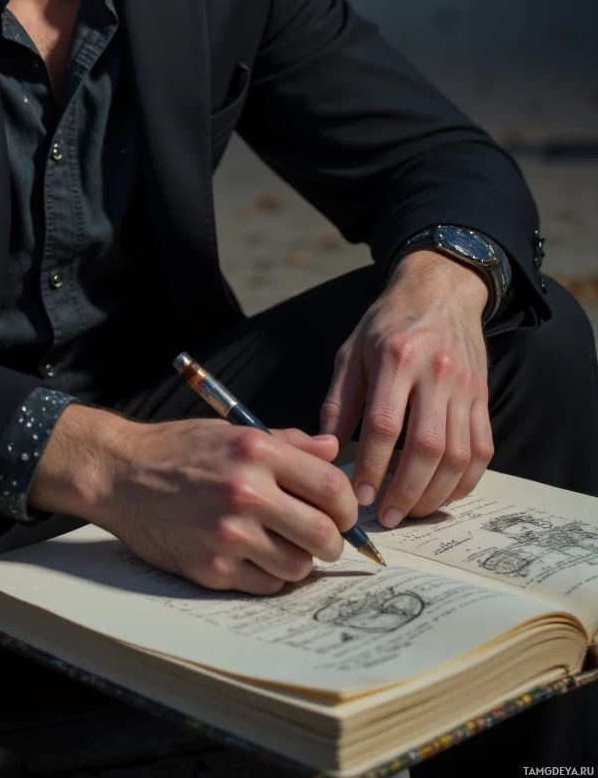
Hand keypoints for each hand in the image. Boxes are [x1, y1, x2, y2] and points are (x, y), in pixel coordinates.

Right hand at [29, 404, 357, 593]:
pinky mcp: (212, 569)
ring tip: (280, 544)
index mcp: (257, 451)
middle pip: (323, 535)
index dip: (347, 506)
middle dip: (331, 541)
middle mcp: (246, 492)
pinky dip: (269, 575)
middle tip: (322, 538)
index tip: (341, 513)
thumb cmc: (178, 450)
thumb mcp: (234, 431)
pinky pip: (267, 585)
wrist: (121, 474)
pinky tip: (254, 555)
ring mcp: (228, 534)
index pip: (332, 488)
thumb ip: (289, 442)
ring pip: (298, 567)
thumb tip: (332, 450)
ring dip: (299, 560)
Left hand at [320, 250, 492, 527]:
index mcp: (396, 358)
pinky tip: (441, 495)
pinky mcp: (483, 397)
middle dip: (405, 491)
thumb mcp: (351, 352)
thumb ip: (338, 402)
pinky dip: (464, 481)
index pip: (384, 425)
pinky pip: (482, 450)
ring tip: (410, 512)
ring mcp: (465, 386)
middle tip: (386, 517)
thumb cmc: (386, 324)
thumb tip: (325, 451)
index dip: (370, 467)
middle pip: (426, 447)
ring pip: (458, 455)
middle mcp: (436, 372)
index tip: (356, 497)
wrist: (440, 291)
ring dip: (434, 494)